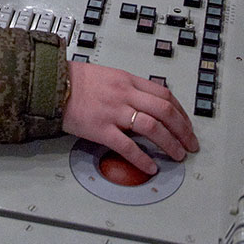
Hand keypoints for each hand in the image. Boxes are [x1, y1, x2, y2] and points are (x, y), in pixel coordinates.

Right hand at [63, 62, 198, 174]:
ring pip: (152, 127)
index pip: (164, 94)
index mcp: (128, 80)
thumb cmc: (78, 80)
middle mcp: (125, 94)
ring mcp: (114, 111)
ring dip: (170, 143)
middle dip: (183, 130)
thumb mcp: (109, 76)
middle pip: (164, 111)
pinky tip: (151, 167)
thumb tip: (147, 104)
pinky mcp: (101, 128)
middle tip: (190, 144)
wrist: (53, 83)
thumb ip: (129, 88)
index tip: (186, 124)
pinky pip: (128, 146)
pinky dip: (143, 158)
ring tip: (178, 155)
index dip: (180, 111)